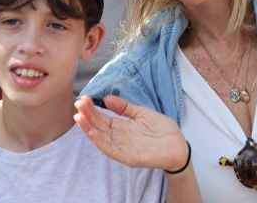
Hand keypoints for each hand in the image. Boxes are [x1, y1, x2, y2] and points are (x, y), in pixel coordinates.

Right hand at [74, 94, 188, 171]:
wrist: (178, 145)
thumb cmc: (162, 130)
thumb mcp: (142, 113)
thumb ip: (124, 107)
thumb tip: (107, 98)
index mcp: (122, 127)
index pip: (102, 118)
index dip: (92, 109)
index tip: (83, 99)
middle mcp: (119, 137)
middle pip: (99, 126)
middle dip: (87, 115)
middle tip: (78, 104)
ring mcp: (122, 148)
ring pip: (101, 138)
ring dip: (89, 128)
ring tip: (79, 116)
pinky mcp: (128, 157)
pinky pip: (111, 150)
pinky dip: (101, 141)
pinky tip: (93, 132)